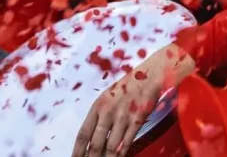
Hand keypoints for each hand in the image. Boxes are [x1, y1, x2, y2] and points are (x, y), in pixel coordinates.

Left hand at [73, 44, 193, 156]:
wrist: (148, 76)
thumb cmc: (127, 87)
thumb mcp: (107, 97)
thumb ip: (98, 116)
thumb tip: (91, 138)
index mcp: (97, 106)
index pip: (83, 135)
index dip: (78, 152)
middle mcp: (108, 112)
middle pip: (95, 144)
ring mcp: (123, 117)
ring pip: (111, 147)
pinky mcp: (137, 120)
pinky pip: (127, 142)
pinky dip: (122, 153)